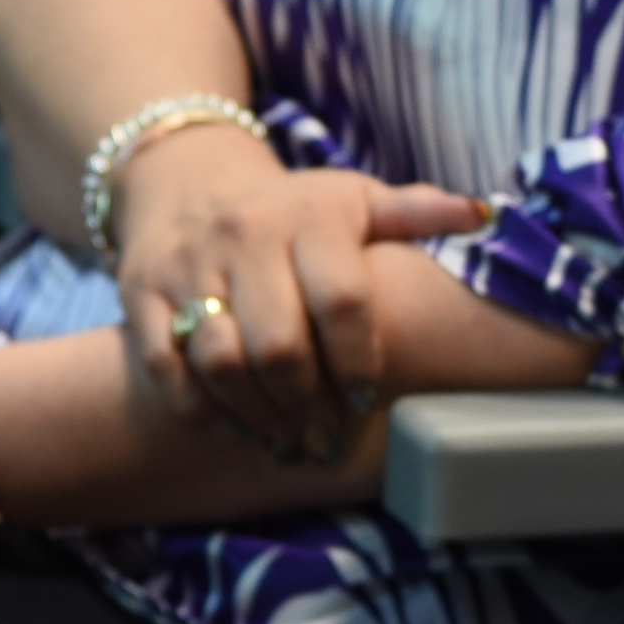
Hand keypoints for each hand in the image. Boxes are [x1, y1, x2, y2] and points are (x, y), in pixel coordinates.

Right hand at [113, 144, 489, 464]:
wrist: (186, 181)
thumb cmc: (293, 208)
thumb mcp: (354, 199)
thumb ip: (416, 212)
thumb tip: (483, 215)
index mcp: (308, 216)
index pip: (342, 299)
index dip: (360, 361)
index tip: (368, 398)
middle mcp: (244, 236)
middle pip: (278, 346)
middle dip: (308, 406)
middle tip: (326, 440)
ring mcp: (187, 266)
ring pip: (219, 361)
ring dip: (258, 417)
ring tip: (286, 443)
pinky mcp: (140, 293)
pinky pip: (166, 369)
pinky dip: (201, 410)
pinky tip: (235, 427)